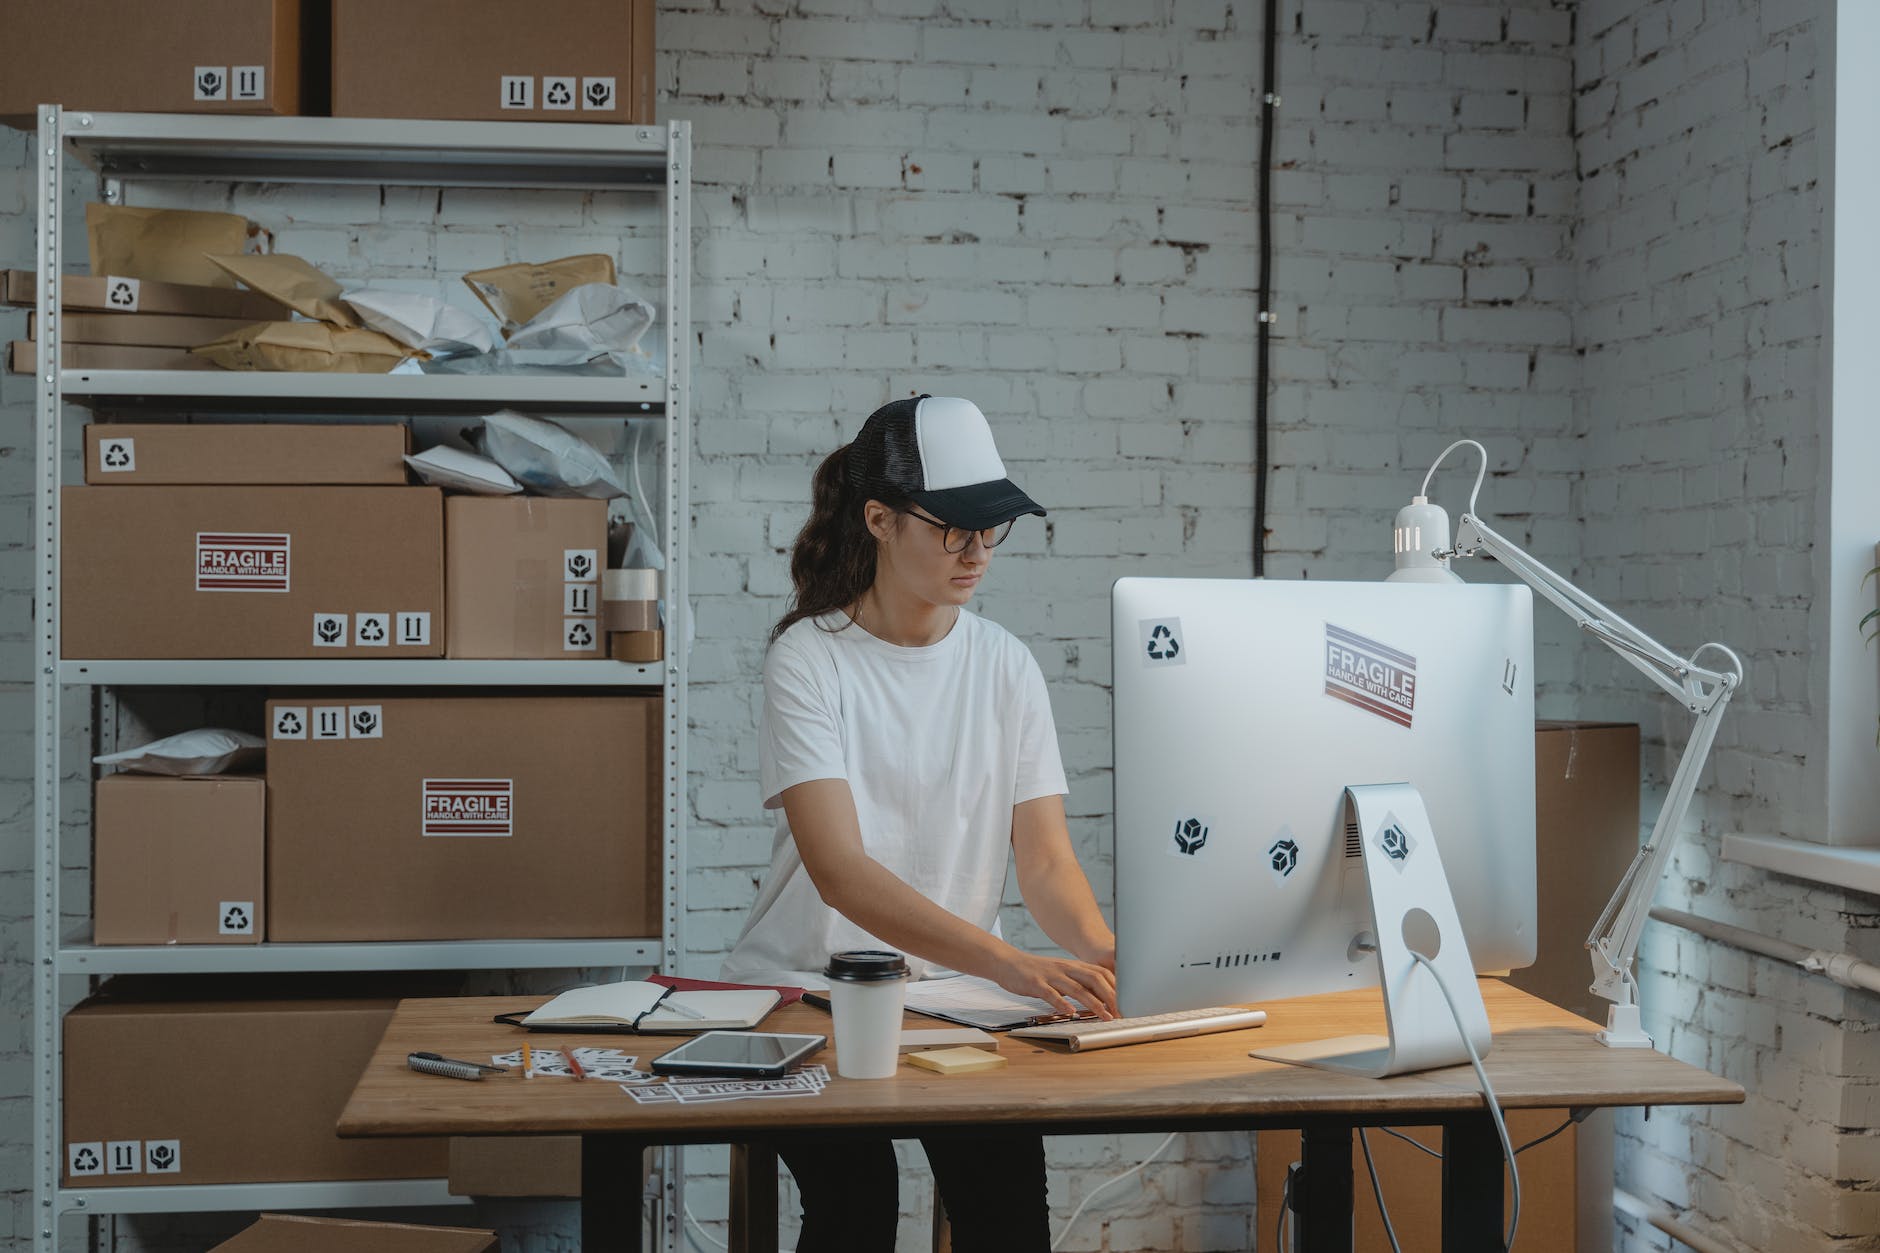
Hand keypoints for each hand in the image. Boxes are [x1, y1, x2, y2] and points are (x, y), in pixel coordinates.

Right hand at [993, 949, 1119, 1019]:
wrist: (1008, 963)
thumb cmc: (1036, 973)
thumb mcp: (1060, 975)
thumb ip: (1078, 984)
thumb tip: (1099, 999)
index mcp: (1073, 967)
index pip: (1101, 974)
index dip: (1116, 988)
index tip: (1126, 1004)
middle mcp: (1065, 969)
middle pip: (1094, 979)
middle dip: (1110, 996)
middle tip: (1121, 1012)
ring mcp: (1051, 975)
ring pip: (1076, 988)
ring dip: (1093, 1003)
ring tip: (1105, 1016)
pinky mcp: (1036, 983)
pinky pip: (1051, 993)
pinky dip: (1062, 1003)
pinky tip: (1070, 1012)